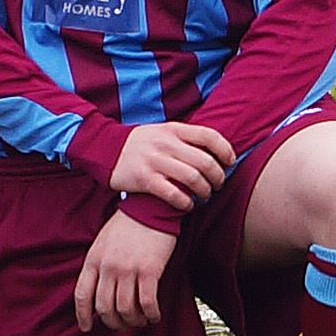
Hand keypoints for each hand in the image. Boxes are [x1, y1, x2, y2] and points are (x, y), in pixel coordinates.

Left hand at [74, 213, 179, 332]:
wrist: (151, 206)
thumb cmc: (129, 224)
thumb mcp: (103, 242)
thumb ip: (99, 265)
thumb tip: (99, 292)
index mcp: (93, 260)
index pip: (82, 295)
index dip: (83, 316)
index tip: (87, 327)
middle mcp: (108, 267)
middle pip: (104, 307)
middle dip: (113, 322)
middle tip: (122, 324)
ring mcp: (127, 269)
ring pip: (125, 309)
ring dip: (133, 321)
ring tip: (140, 320)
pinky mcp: (149, 270)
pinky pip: (147, 303)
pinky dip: (151, 314)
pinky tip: (154, 316)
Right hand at [104, 120, 233, 207]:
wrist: (105, 149)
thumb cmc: (141, 143)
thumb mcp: (162, 131)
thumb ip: (185, 138)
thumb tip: (216, 150)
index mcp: (173, 129)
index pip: (209, 136)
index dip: (225, 150)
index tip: (230, 162)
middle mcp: (166, 144)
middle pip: (205, 161)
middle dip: (218, 177)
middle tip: (218, 185)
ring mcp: (154, 161)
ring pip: (192, 179)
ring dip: (204, 191)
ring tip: (204, 196)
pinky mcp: (144, 179)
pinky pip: (173, 194)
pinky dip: (186, 202)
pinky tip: (188, 205)